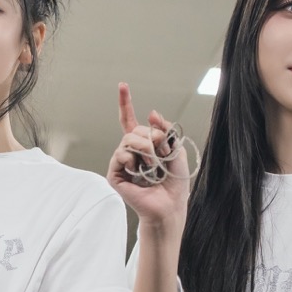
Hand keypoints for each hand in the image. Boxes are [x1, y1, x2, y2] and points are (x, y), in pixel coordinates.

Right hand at [107, 83, 188, 226]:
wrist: (170, 205)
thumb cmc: (175, 182)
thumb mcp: (176, 151)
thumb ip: (165, 131)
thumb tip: (150, 113)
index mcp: (142, 145)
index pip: (129, 121)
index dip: (125, 103)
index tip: (122, 85)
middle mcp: (129, 152)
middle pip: (134, 130)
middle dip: (151, 138)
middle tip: (161, 153)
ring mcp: (121, 163)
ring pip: (127, 140)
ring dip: (145, 149)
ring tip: (152, 164)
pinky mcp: (114, 174)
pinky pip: (119, 155)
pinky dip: (131, 159)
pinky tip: (137, 170)